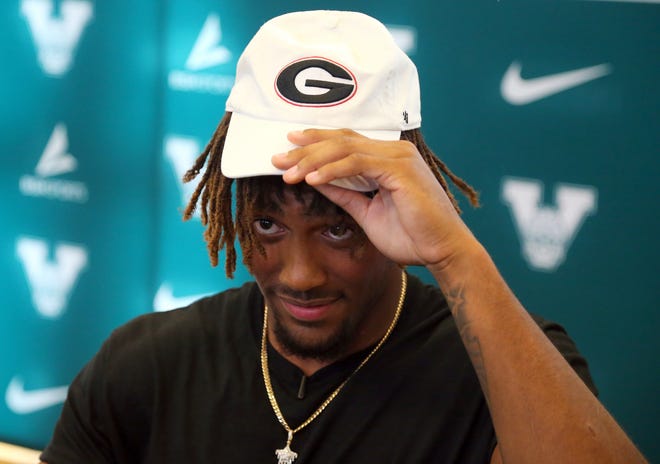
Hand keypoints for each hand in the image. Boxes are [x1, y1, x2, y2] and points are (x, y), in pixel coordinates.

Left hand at [271, 129, 478, 267]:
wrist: (442, 251)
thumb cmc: (411, 235)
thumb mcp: (366, 212)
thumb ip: (345, 193)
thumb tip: (316, 180)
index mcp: (387, 158)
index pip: (345, 143)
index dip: (314, 143)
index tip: (287, 150)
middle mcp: (393, 151)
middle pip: (341, 140)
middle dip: (306, 148)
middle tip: (277, 157)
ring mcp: (398, 157)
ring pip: (346, 148)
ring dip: (313, 159)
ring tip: (288, 171)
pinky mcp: (400, 169)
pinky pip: (357, 163)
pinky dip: (332, 170)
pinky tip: (311, 178)